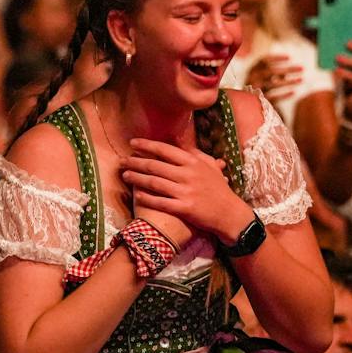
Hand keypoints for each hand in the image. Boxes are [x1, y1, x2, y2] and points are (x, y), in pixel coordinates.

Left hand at [122, 139, 249, 244]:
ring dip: (137, 178)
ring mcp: (185, 192)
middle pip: (155, 166)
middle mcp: (187, 175)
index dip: (147, 146)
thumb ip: (194, 152)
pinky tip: (137, 194)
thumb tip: (178, 139)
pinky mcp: (184, 208)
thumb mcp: (209, 166)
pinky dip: (148, 198)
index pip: (165, 150)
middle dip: (136, 162)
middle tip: (122, 161)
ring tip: (125, 175)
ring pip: (154, 182)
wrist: (229, 213)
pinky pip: (161, 202)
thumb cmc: (219, 188)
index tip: (132, 144)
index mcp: (193, 162)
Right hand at [245, 53, 302, 104]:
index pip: (264, 60)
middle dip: (288, 69)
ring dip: (289, 82)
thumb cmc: (256, 87)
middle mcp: (252, 78)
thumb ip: (273, 74)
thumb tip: (286, 74)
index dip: (277, 58)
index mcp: (252, 70)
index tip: (290, 57)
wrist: (244, 105)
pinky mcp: (259, 101)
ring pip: (274, 84)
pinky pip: (274, 97)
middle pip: (272, 71)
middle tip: (302, 68)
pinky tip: (294, 93)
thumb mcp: (262, 78)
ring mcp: (254, 90)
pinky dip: (284, 95)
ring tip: (302, 80)